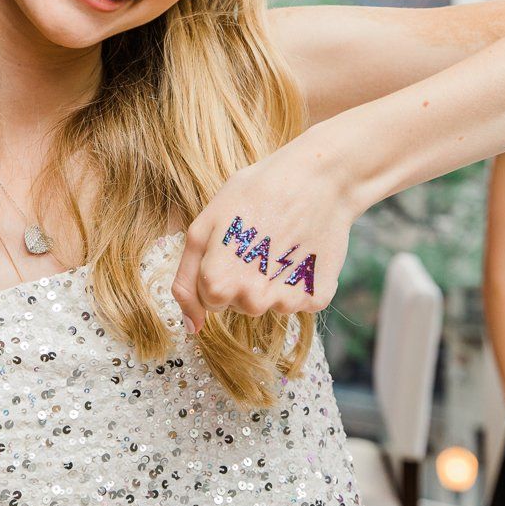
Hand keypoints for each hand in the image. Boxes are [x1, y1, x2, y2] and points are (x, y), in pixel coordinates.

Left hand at [171, 132, 357, 334]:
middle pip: (239, 305)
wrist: (318, 178)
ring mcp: (287, 302)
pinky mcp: (317, 298)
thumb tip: (192, 327)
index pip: (210, 300)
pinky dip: (299, 280)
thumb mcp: (203, 226)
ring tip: (281, 242)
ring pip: (269, 304)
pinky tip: (302, 251)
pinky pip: (298, 300)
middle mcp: (253, 300)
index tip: (234, 244)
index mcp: (218, 283)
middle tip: (259, 240)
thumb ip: (186, 281)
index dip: (219, 270)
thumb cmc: (255, 193)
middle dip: (243, 279)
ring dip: (272, 281)